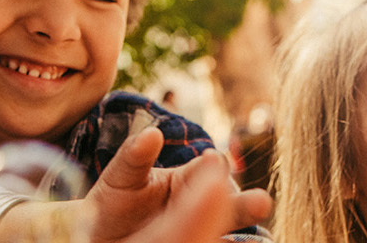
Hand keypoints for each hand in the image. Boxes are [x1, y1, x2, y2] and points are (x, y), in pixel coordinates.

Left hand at [87, 128, 272, 242]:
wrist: (105, 237)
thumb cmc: (116, 203)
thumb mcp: (122, 177)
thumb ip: (135, 156)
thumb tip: (152, 134)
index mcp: (189, 178)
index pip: (210, 168)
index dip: (213, 166)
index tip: (212, 162)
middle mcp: (202, 205)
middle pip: (229, 203)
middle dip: (245, 204)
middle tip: (260, 203)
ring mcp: (200, 231)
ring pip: (225, 228)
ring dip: (242, 226)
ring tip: (257, 224)